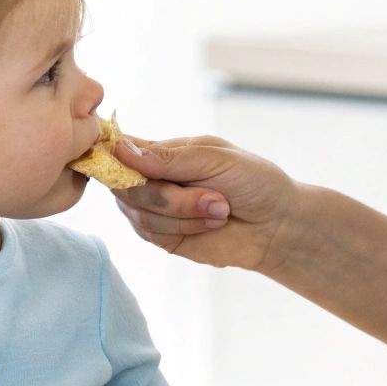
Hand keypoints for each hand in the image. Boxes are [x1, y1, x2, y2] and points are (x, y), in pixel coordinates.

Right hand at [110, 134, 300, 272]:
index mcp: (161, 151)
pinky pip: (152, 233)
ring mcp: (154, 210)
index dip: (109, 154)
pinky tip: (211, 224)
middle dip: (168, 195)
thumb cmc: (254, 182)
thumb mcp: (216, 158)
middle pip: (125, 185)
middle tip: (214, 197)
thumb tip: (120, 150)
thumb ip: (169, 158)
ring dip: (183, 213)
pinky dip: (184, 227)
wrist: (277, 225)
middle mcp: (151, 179)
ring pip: (139, 211)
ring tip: (220, 210)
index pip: (118, 147)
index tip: (120, 162)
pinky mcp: (162, 237)